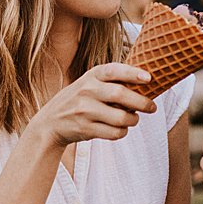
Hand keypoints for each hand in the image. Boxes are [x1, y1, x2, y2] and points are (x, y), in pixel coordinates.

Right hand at [29, 63, 155, 150]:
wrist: (51, 123)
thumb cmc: (79, 100)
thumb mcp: (89, 84)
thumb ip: (110, 83)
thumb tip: (145, 86)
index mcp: (90, 76)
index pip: (114, 70)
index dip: (133, 73)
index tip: (149, 78)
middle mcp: (87, 91)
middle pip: (120, 95)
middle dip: (142, 102)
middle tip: (152, 107)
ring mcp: (85, 111)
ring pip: (121, 117)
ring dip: (133, 120)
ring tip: (133, 119)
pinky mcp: (86, 129)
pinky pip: (114, 133)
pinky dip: (122, 132)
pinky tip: (120, 129)